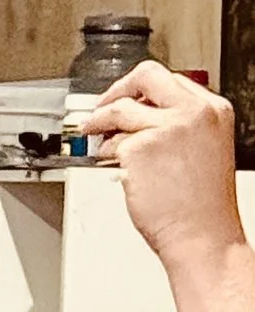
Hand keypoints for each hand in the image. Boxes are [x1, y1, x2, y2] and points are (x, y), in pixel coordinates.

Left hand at [84, 61, 247, 267]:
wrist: (202, 236)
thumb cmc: (201, 204)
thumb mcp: (205, 148)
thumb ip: (180, 124)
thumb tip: (140, 113)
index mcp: (213, 110)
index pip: (170, 80)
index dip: (141, 89)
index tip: (126, 97)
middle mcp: (193, 113)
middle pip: (145, 76)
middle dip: (117, 90)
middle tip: (102, 107)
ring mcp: (166, 128)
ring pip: (119, 109)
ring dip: (100, 124)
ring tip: (99, 140)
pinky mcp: (139, 147)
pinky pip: (110, 141)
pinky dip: (105, 154)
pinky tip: (117, 168)